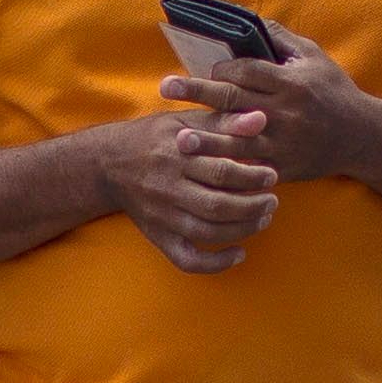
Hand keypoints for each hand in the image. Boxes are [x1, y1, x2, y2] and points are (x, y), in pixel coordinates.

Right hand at [87, 109, 278, 272]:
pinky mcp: (158, 237)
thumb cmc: (155, 137)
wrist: (109, 162)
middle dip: (251, 205)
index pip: (220, 170)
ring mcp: (162, 216)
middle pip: (216, 205)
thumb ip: (225, 121)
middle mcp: (167, 188)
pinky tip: (239, 254)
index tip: (272, 174)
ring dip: (242, 229)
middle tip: (272, 200)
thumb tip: (262, 119)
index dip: (251, 175)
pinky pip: (187, 259)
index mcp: (175, 157)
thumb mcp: (186, 121)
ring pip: (207, 232)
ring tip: (264, 218)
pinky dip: (215, 263)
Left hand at [163, 38, 381, 184]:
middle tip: (165, 87)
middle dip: (197, 91)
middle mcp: (285, 112)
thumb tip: (248, 20)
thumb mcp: (313, 56)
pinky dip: (228, 168)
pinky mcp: (283, 166)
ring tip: (179, 137)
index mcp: (291, 82)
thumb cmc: (334, 90)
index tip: (207, 68)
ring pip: (237, 139)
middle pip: (233, 99)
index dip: (221, 68)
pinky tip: (206, 169)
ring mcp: (284, 142)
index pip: (246, 71)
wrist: (362, 136)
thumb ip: (280, 38)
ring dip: (206, 137)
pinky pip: (250, 168)